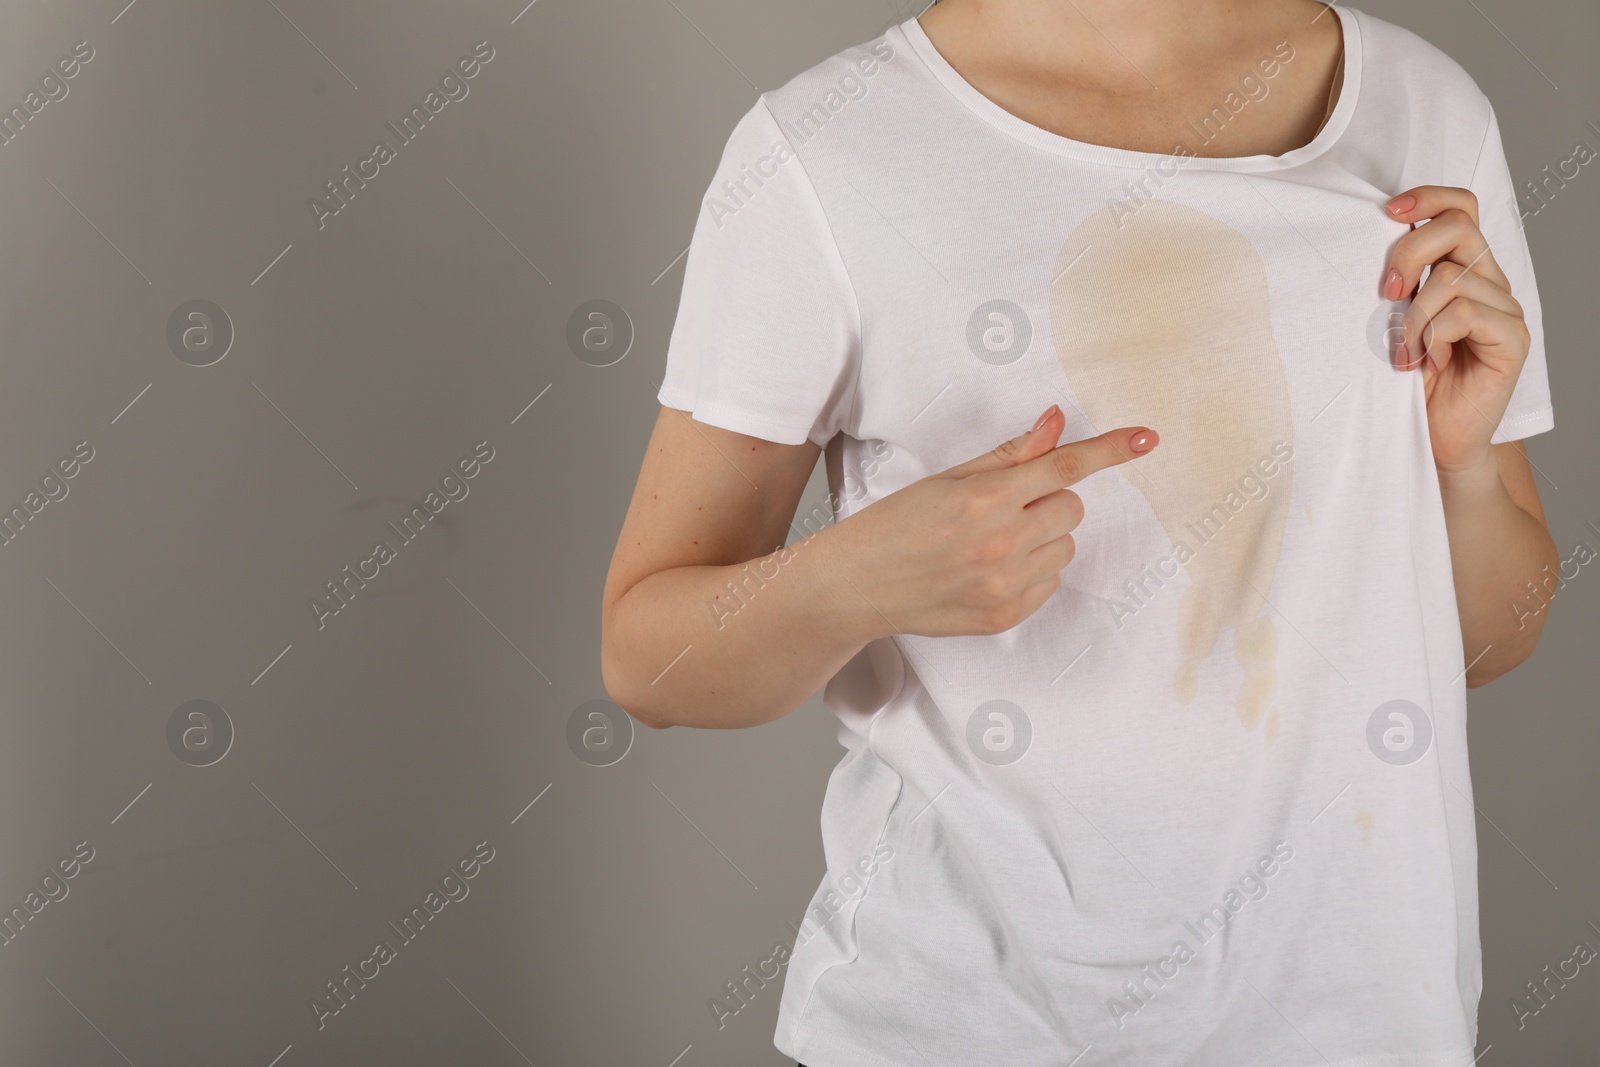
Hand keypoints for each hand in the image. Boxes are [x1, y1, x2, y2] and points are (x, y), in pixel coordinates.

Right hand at [830, 405, 1157, 637]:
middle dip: (1048, 500)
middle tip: (1004, 506)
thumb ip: (1011, 455)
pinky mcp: (1005, 615)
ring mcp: (1005, 584)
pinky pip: (1050, 582)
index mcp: (985, 498)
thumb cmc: (897, 524)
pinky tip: (989, 569)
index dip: (1111, 449)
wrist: (858, 585)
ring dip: (1043, 537)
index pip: (1065, 466)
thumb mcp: (949, 478)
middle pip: (1072, 508)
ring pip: (1066, 546)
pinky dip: (1031, 571)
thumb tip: (1057, 423)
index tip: (1146, 438)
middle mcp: (1000, 542)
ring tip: (992, 541)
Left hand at [1383, 186, 1530, 474]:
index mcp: (1463, 270)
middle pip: (1458, 227)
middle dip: (1407, 253)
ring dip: (1412, 316)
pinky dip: (1432, 336)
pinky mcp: (1512, 338)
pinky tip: (1424, 363)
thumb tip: (1364, 244)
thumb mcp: (1390, 324)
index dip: (1428, 198)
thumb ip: (1395, 285)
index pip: (1460, 208)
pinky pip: (1465, 312)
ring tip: (1402, 353)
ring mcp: (1505, 309)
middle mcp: (1489, 282)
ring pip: (1452, 277)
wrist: (1434, 441)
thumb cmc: (1406, 385)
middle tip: (1384, 296)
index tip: (1387, 212)